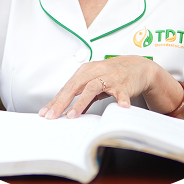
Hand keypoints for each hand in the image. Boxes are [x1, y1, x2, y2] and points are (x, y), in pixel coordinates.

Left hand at [38, 56, 155, 119]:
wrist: (138, 67)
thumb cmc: (114, 75)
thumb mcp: (96, 83)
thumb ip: (83, 95)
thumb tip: (68, 110)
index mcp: (86, 71)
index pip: (67, 87)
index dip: (56, 100)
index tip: (45, 113)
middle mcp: (96, 71)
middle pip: (75, 85)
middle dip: (62, 102)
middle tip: (53, 116)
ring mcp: (110, 77)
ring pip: (93, 87)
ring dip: (81, 102)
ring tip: (73, 115)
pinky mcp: (124, 84)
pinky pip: (121, 93)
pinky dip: (120, 100)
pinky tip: (120, 107)